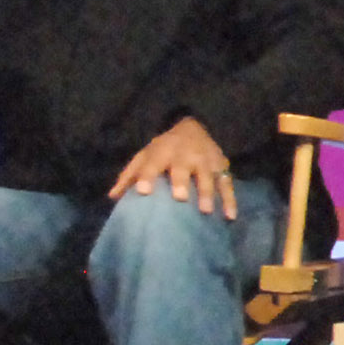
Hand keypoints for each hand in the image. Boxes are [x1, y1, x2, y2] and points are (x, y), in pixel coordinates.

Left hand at [108, 115, 236, 218]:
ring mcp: (206, 161)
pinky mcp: (222, 168)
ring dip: (208, 193)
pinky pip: (227, 184)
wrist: (193, 128)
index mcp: (162, 152)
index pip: (152, 163)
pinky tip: (230, 216)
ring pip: (208, 177)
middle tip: (180, 198)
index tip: (143, 191)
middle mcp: (185, 156)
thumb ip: (130, 176)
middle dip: (182, 181)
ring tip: (206, 211)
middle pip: (183, 168)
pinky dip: (230, 200)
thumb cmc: (164, 149)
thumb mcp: (144, 156)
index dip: (147, 176)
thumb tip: (113, 197)